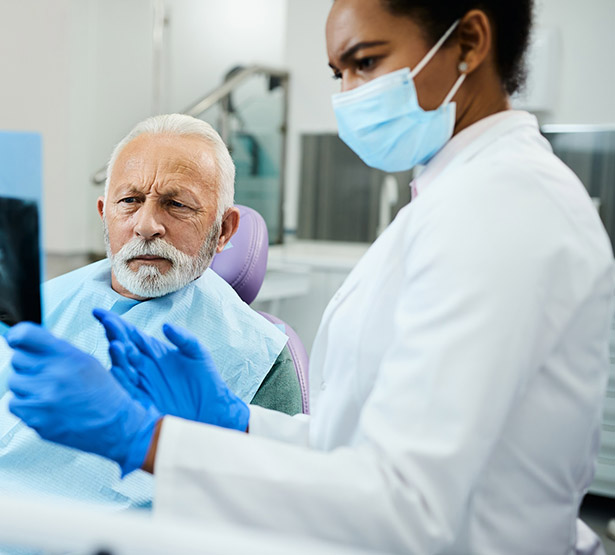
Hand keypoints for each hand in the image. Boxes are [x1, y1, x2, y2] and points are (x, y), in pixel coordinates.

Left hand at [6, 322, 160, 475]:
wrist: (115, 424)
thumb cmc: (102, 392)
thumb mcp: (86, 360)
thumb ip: (56, 349)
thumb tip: (24, 341)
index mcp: (68, 356)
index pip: (23, 335)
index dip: (17, 336)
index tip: (16, 340)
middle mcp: (55, 375)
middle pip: (17, 359)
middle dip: (29, 363)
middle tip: (46, 372)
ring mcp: (44, 398)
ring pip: (14, 382)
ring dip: (27, 385)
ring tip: (49, 391)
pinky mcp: (36, 419)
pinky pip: (14, 404)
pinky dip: (25, 404)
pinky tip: (45, 405)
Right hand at [93, 308, 249, 431]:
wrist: (211, 409)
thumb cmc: (206, 379)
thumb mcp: (197, 353)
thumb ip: (184, 338)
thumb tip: (166, 326)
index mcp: (151, 350)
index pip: (128, 333)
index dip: (114, 322)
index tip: (99, 312)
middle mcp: (140, 365)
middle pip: (121, 346)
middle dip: (113, 334)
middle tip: (107, 323)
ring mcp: (139, 383)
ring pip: (120, 367)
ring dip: (116, 356)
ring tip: (116, 345)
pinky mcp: (141, 401)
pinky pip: (126, 390)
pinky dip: (120, 380)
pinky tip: (118, 371)